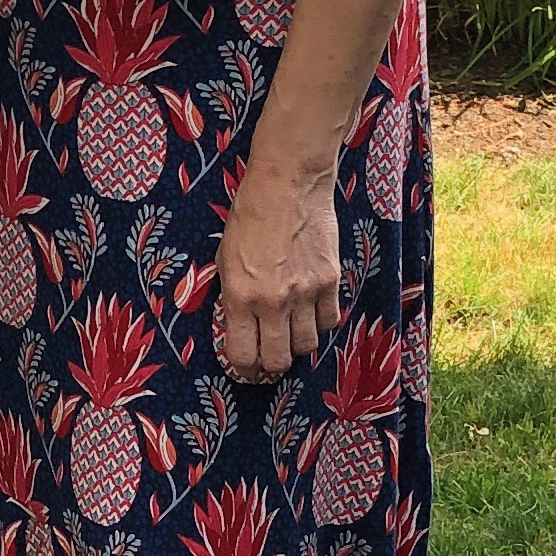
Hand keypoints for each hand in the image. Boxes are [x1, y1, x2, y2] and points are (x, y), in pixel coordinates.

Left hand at [215, 147, 340, 383]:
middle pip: (278, 359)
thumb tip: (242, 327)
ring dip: (297, 346)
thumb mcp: (226, 259)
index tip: (247, 371)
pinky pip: (329, 320)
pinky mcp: (329, 281)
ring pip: (307, 345)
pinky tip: (311, 313)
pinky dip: (320, 323)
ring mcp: (305, 293)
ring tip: (291, 335)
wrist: (287, 185)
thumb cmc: (249, 216)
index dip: (245, 370)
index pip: (243, 355)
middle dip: (272, 366)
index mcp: (239, 295)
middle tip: (270, 361)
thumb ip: (234, 296)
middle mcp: (273, 301)